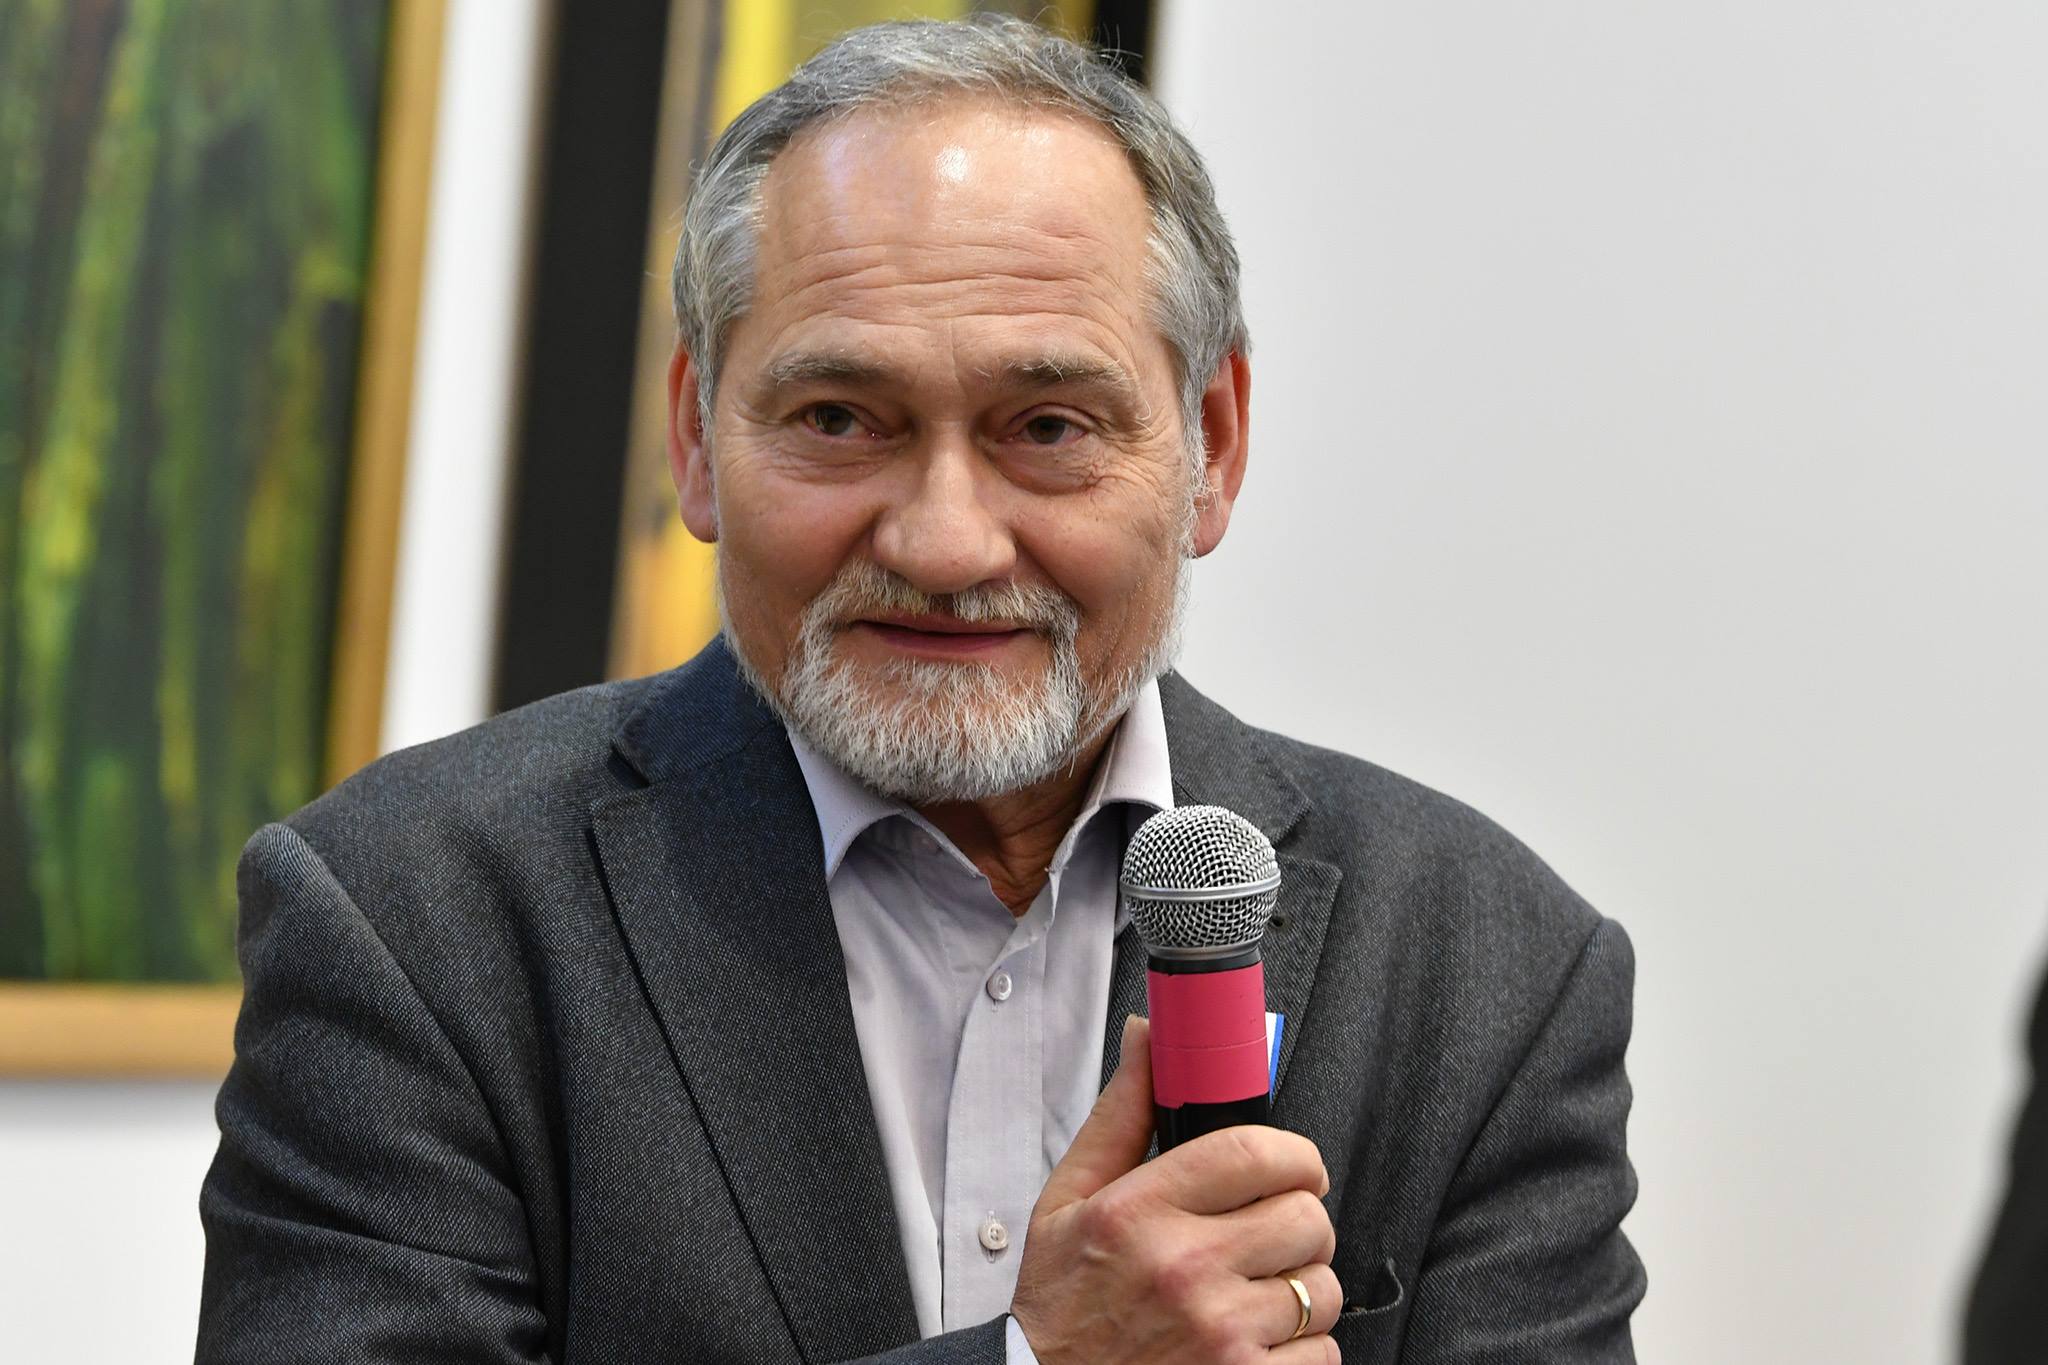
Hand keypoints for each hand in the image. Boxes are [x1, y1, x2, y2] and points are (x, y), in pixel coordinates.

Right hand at [1010, 1016, 1342, 1363]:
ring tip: (1257, 1292)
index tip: (1293, 1166)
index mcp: (1139, 1212)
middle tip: (1269, 1232)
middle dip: (1297, 1219)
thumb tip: (1149, 1035)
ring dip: (1300, 1287)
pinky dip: (1303, 1349)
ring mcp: (1219, 1334)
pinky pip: (1323, 1353)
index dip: (1294, 1154)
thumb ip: (1121, 1115)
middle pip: (1305, 1216)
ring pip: (1322, 1287)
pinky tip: (1259, 1341)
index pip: (1255, 1152)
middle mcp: (1185, 1270)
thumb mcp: (1068, 1199)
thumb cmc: (1061, 1302)